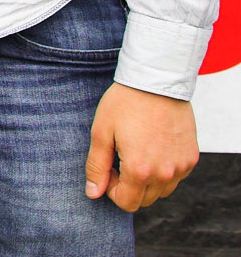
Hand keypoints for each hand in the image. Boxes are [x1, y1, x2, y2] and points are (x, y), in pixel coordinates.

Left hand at [85, 83, 198, 210]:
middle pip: (144, 200)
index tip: (109, 167)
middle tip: (120, 158)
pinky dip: (164, 170)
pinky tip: (153, 147)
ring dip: (147, 180)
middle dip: (129, 186)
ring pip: (162, 190)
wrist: (156, 81)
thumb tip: (93, 193)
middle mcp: (165, 173)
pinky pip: (176, 176)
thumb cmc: (124, 103)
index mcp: (140, 170)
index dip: (112, 189)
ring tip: (137, 151)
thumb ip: (96, 166)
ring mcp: (181, 166)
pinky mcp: (191, 157)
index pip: (126, 203)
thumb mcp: (101, 132)